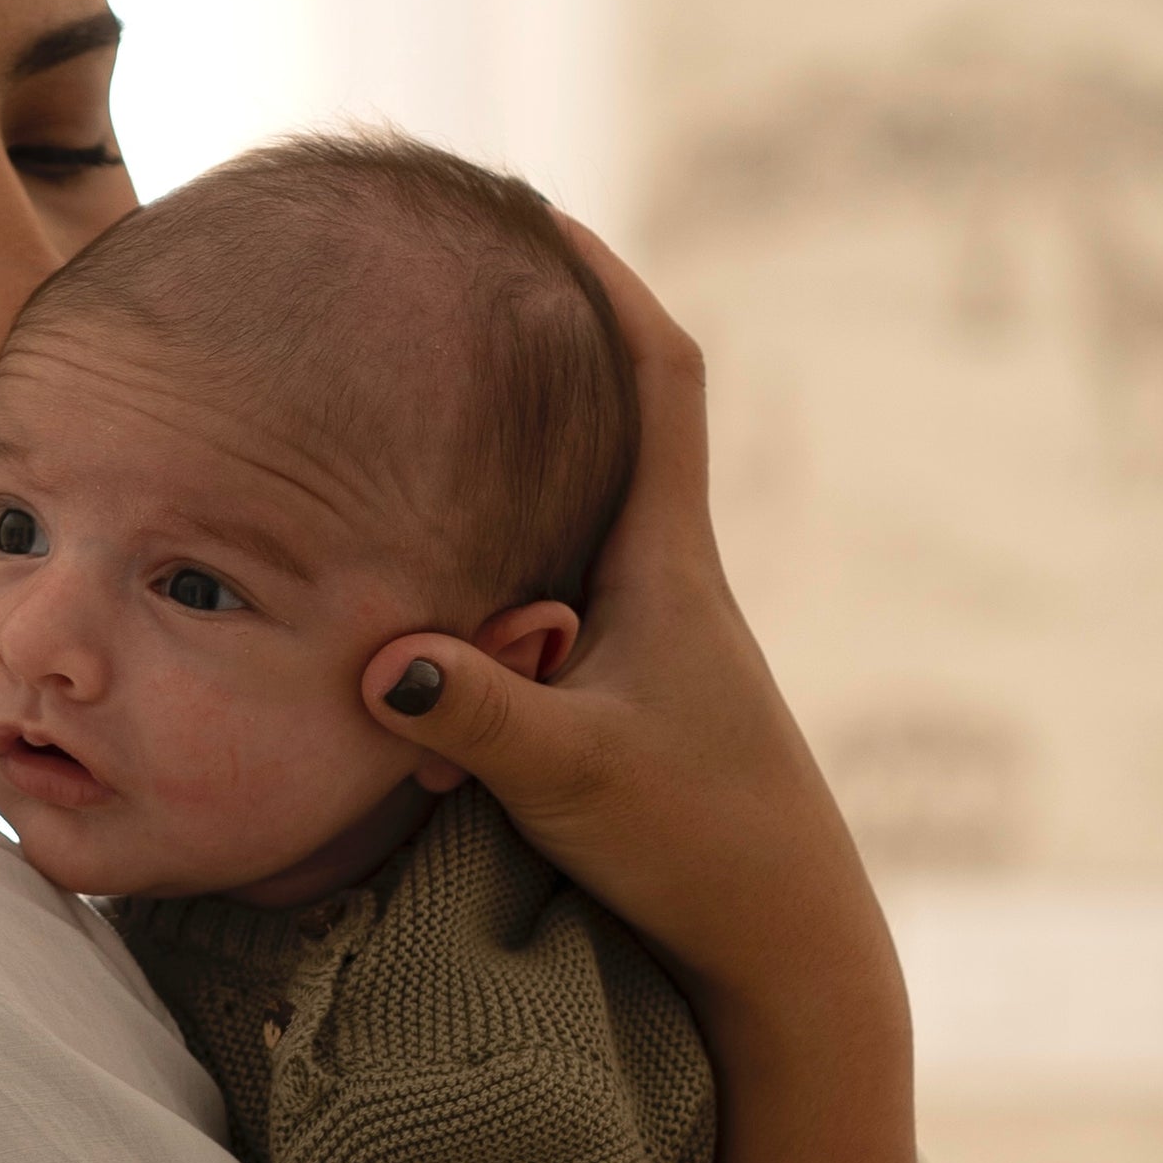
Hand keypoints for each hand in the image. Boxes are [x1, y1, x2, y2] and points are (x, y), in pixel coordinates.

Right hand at [357, 235, 893, 1051]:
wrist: (782, 951)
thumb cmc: (698, 853)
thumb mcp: (572, 779)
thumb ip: (473, 716)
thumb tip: (380, 659)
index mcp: (667, 563)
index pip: (658, 379)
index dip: (603, 283)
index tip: (538, 210)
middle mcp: (666, 580)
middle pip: (618, 418)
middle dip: (545, 339)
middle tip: (457, 275)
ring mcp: (650, 637)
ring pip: (578, 504)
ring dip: (516, 445)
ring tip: (423, 390)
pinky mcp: (628, 695)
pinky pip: (553, 579)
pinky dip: (499, 541)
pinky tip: (435, 557)